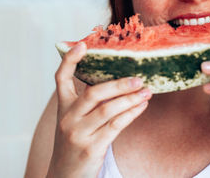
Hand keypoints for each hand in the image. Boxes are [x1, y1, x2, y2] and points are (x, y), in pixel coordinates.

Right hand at [48, 42, 151, 177]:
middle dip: (118, 84)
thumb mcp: (74, 121)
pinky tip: (142, 106)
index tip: (82, 44)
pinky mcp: (91, 148)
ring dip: (131, 98)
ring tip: (147, 91)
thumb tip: (115, 82)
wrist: (65, 176)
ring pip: (108, 109)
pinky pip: (116, 126)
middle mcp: (68, 119)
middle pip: (93, 93)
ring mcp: (79, 134)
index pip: (61, 78)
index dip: (70, 60)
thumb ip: (87, 103)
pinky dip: (131, 113)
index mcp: (63, 108)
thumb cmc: (75, 143)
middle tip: (139, 78)